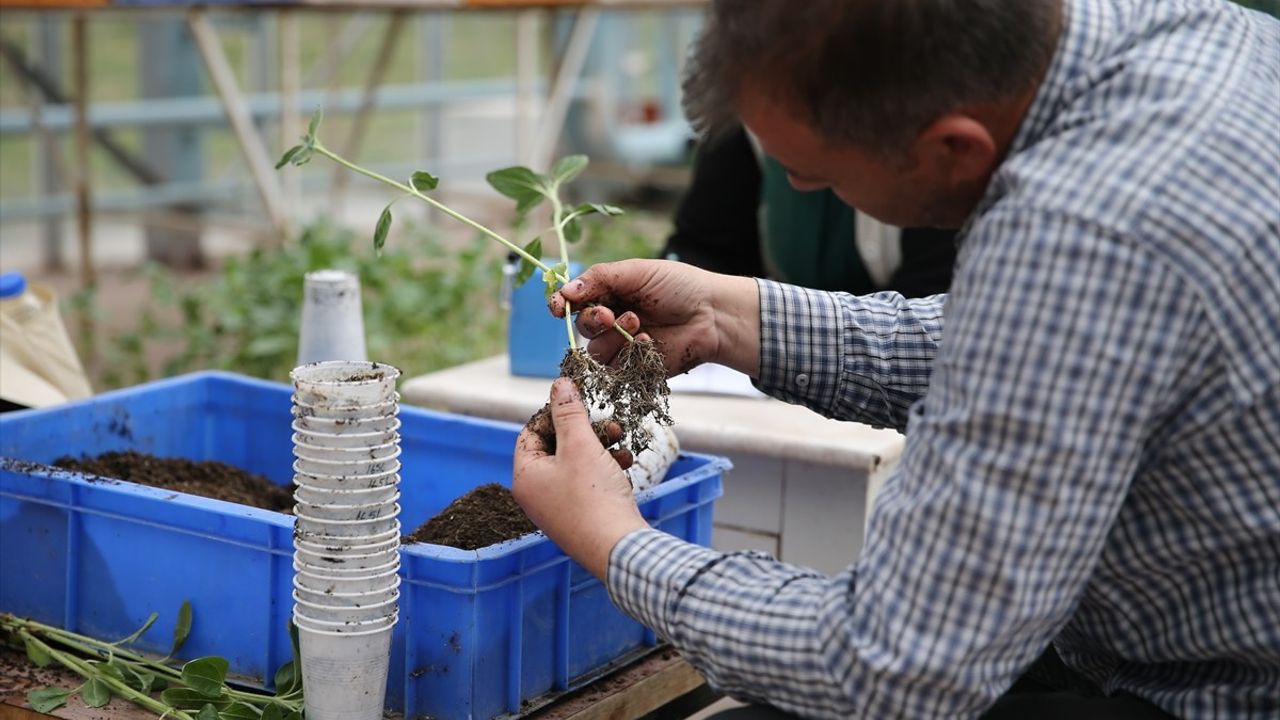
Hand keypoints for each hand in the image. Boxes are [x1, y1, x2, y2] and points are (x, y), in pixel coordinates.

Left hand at [513, 378, 648, 579]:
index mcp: (526, 476)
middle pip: (556, 447)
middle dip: (586, 432)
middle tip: (608, 424)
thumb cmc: (594, 497)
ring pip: (577, 464)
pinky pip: (589, 483)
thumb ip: (569, 412)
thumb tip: (559, 384)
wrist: (619, 548)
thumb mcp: (581, 445)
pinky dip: (606, 470)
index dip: (555, 413)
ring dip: (601, 448)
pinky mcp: (580, 516)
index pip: (531, 432)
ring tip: (621, 442)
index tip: (580, 403)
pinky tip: (625, 465)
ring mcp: (558, 507)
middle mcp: (536, 494)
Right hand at [552, 259, 761, 376]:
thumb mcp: (636, 272)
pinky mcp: (635, 367)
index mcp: (610, 292)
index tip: (559, 306)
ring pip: (595, 350)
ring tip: (638, 324)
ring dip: (612, 337)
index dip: (562, 304)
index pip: (575, 300)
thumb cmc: (679, 286)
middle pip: (582, 327)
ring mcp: (623, 345)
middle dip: (591, 320)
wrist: (712, 314)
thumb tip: (565, 290)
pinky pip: (615, 368)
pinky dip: (627, 354)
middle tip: (609, 315)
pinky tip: (648, 342)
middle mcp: (613, 319)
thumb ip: (599, 278)